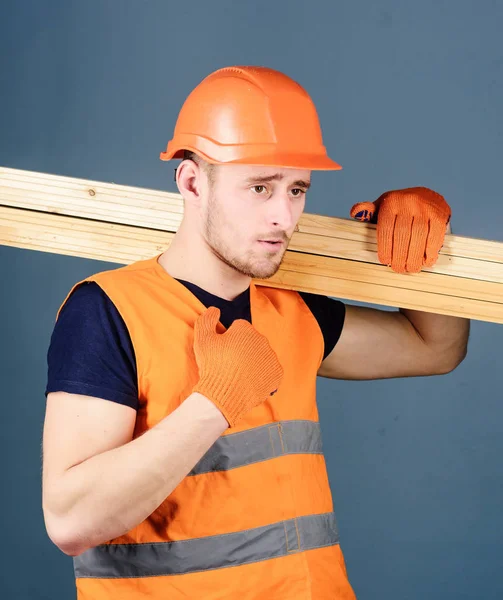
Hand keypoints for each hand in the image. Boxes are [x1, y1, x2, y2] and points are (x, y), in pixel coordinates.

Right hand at [192, 307, 283, 426]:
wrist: (225, 395)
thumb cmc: (213, 366)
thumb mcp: (202, 339)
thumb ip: (207, 319)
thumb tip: (215, 310)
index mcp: (246, 328)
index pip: (237, 328)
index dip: (227, 339)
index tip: (221, 351)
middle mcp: (262, 339)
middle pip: (250, 341)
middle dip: (241, 349)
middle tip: (228, 364)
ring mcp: (271, 357)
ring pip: (261, 355)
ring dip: (252, 361)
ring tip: (238, 375)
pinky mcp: (277, 374)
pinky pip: (269, 370)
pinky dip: (262, 375)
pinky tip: (250, 381)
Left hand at [350, 187, 450, 273]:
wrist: (428, 196)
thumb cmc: (400, 208)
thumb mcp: (382, 206)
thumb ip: (369, 212)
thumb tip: (355, 212)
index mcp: (391, 202)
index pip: (385, 228)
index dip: (385, 247)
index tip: (385, 261)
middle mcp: (408, 202)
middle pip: (402, 234)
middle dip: (400, 255)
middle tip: (399, 269)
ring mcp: (425, 208)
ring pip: (418, 237)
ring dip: (415, 256)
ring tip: (411, 268)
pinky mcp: (439, 214)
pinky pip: (435, 236)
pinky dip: (430, 251)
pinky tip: (426, 261)